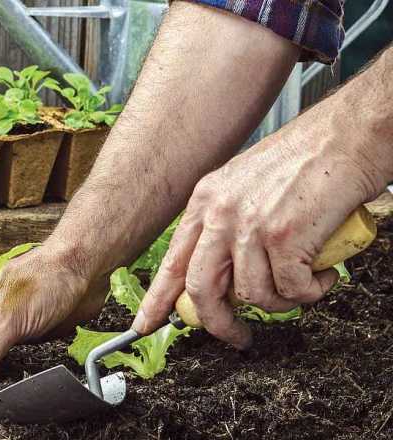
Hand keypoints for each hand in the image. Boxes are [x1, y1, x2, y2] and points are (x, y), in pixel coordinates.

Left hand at [132, 117, 382, 347]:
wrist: (348, 135)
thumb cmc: (308, 160)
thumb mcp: (245, 186)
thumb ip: (228, 225)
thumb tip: (226, 273)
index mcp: (205, 201)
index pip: (172, 261)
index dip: (158, 299)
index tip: (146, 324)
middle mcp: (220, 213)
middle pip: (200, 289)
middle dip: (218, 323)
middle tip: (237, 337)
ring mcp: (250, 225)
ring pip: (252, 295)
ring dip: (282, 303)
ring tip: (303, 285)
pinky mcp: (285, 237)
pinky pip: (291, 290)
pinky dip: (311, 291)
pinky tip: (323, 274)